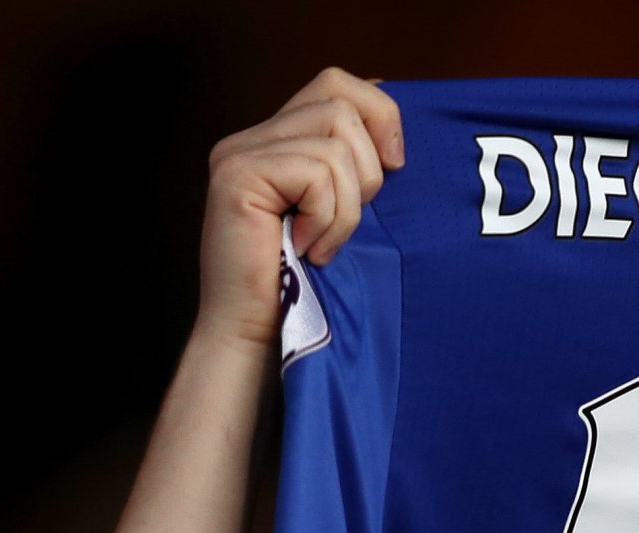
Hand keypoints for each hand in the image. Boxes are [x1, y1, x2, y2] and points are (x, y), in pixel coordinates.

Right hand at [196, 68, 404, 349]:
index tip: (397, 167)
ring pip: (334, 139)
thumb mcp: (350, 217)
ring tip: (327, 244)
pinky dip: (331, 218)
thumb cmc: (313, 290)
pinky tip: (311, 250)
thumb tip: (400, 138)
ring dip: (350, 204)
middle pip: (340, 99)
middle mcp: (252, 137)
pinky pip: (317, 172)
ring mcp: (240, 153)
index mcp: (280, 141)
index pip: (338, 84)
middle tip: (356, 220)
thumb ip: (361, 170)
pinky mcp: (238, 176)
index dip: (380, 114)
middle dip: (369, 165)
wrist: (262, 342)